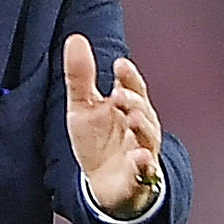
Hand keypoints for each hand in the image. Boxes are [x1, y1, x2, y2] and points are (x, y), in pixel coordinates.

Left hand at [62, 33, 165, 216]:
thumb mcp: (83, 107)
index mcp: (127, 105)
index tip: (119, 65)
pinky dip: (144, 163)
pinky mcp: (139, 176)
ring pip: (148, 136)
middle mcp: (140, 125)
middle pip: (143, 108)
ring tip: (132, 118)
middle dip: (134, 100)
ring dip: (142, 126)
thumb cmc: (98, 141)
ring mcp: (142, 150)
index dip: (128, 76)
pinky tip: (140, 157)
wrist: (102, 184)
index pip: (132, 86)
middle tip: (120, 95)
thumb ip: (80, 76)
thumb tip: (75, 39)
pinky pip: (145, 169)